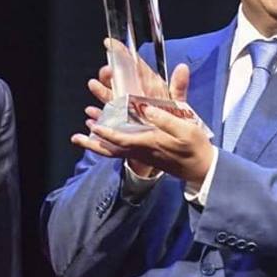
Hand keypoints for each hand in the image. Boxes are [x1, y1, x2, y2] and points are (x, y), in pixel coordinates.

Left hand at [71, 64, 211, 184]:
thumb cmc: (195, 147)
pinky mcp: (145, 155)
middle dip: (93, 143)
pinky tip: (104, 137)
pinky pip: (121, 151)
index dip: (107, 133)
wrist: (202, 168)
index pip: (123, 139)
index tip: (94, 125)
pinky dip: (108, 144)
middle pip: (111, 150)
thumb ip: (167, 118)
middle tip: (75, 138)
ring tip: (82, 135)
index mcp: (150, 142)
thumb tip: (148, 108)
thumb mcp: (186, 128)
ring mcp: (142, 154)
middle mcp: (142, 150)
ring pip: (114, 151)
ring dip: (97, 144)